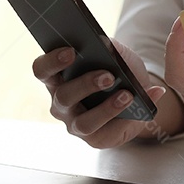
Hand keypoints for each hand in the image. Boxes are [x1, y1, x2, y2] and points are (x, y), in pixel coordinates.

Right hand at [33, 41, 166, 148]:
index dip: (52, 61)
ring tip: (127, 95)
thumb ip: (109, 47)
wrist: (138, 96)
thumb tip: (106, 44)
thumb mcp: (116, 54)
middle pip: (64, 96)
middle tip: (109, 76)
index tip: (71, 51)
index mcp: (57, 78)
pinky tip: (141, 110)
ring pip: (84, 122)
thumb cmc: (119, 71)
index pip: (42, 70)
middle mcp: (60, 103)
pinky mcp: (94, 139)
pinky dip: (126, 120)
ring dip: (107, 109)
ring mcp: (74, 124)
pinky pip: (107, 133)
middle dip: (86, 85)